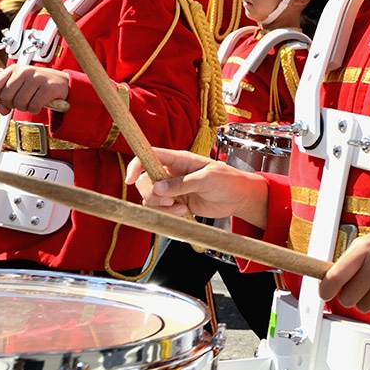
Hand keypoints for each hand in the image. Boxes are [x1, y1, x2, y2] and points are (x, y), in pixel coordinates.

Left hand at [0, 64, 70, 113]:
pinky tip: (39, 104)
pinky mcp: (48, 87)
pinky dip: (35, 109)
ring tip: (31, 102)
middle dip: (12, 105)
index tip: (2, 101)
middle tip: (21, 102)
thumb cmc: (37, 84)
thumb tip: (2, 110)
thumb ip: (6, 98)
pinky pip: (33, 106)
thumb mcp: (19, 86)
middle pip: (6, 97)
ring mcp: (37, 78)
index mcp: (14, 69)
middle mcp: (24, 71)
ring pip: (19, 103)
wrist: (61, 82)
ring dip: (25, 108)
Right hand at [125, 148, 267, 227]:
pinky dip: (168, 213)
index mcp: (179, 159)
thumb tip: (158, 189)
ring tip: (182, 207)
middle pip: (145, 180)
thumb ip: (183, 183)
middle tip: (168, 201)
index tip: (130, 179)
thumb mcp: (207, 179)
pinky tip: (185, 212)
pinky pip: (160, 209)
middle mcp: (172, 173)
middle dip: (151, 194)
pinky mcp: (176, 203)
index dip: (136, 165)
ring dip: (161, 206)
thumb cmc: (228, 180)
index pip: (150, 156)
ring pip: (150, 197)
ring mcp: (173, 188)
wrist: (239, 198)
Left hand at [319, 223, 369, 312]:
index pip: (333, 278)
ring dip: (367, 300)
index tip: (325, 293)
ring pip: (364, 307)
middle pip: (347, 299)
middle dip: (350, 296)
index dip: (325, 290)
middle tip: (359, 286)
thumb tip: (326, 282)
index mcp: (364, 248)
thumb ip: (349, 261)